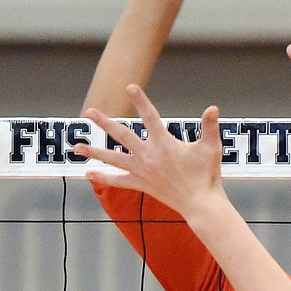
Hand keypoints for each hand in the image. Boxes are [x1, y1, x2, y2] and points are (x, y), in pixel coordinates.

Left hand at [75, 84, 224, 219]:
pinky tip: (88, 174)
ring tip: (77, 147)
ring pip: (113, 159)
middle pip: (122, 135)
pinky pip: (117, 181)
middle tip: (89, 112)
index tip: (130, 86)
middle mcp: (148, 156)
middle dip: (104, 122)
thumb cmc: (207, 175)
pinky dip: (103, 178)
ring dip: (95, 152)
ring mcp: (142, 171)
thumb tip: (213, 107)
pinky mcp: (140, 184)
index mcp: (164, 144)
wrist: (200, 204)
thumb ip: (210, 126)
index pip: (150, 117)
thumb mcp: (211, 148)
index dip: (140, 101)